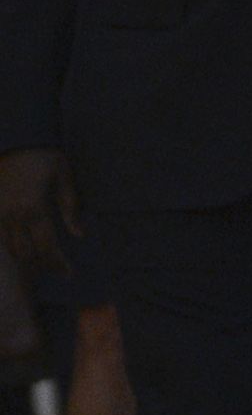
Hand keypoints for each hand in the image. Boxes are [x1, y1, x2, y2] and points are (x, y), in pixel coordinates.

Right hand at [0, 148, 73, 281]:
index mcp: (35, 208)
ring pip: (9, 248)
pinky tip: (23, 248)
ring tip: (40, 263)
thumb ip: (71, 208)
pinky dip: (10, 246)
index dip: (58, 264)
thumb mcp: (64, 178)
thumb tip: (79, 234)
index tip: (68, 274)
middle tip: (55, 270)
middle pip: (26, 253)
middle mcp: (14, 215)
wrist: (15, 140)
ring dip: (25, 259)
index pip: (48, 246)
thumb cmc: (43, 158)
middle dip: (41, 265)